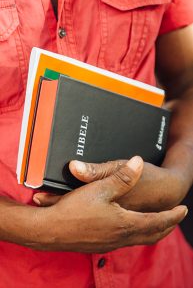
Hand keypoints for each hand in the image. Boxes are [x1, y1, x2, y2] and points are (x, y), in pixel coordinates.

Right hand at [32, 157, 187, 251]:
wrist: (50, 231)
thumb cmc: (75, 211)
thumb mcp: (100, 188)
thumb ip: (121, 177)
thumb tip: (137, 162)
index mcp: (125, 222)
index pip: (157, 221)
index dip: (172, 216)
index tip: (183, 211)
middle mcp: (120, 236)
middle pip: (152, 235)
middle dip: (166, 227)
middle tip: (175, 220)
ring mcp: (109, 243)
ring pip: (139, 240)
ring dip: (152, 232)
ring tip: (157, 225)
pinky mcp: (99, 244)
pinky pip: (126, 242)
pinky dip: (137, 235)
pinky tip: (128, 229)